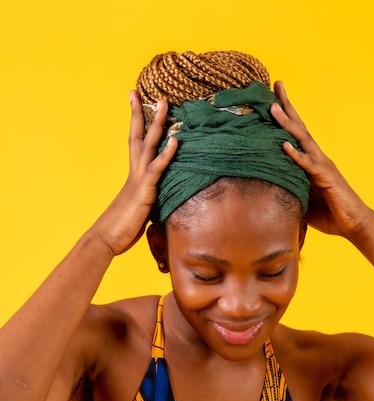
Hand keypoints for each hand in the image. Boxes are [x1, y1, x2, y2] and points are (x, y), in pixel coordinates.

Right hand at [90, 91, 176, 255]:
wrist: (104, 240)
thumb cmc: (119, 230)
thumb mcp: (137, 212)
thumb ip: (147, 202)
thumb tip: (154, 203)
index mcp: (133, 177)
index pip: (135, 144)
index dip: (137, 124)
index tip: (136, 104)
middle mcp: (134, 173)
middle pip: (138, 136)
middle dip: (142, 113)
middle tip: (143, 92)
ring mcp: (139, 180)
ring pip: (149, 145)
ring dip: (158, 123)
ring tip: (166, 103)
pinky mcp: (144, 191)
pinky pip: (158, 168)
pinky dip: (167, 153)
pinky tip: (175, 140)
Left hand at [271, 81, 370, 238]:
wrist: (353, 224)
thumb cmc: (328, 213)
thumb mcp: (301, 199)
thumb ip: (287, 190)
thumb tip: (266, 191)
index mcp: (310, 161)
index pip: (294, 134)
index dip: (284, 117)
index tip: (270, 97)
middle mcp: (316, 157)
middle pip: (299, 127)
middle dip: (286, 105)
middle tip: (275, 84)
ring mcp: (321, 165)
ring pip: (302, 139)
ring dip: (287, 123)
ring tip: (273, 108)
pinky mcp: (325, 177)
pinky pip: (308, 164)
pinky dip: (296, 155)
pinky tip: (284, 145)